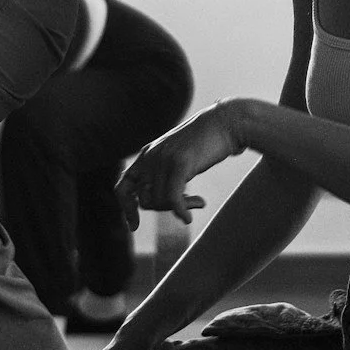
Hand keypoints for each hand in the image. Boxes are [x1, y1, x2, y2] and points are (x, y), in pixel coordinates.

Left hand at [117, 103, 245, 227]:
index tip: (134, 226)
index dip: (126, 208)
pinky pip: (172, 198)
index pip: (123, 186)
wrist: (226, 123)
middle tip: (184, 208)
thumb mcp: (178, 157)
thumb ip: (164, 173)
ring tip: (197, 203)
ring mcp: (164, 159)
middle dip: (163, 209)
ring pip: (159, 201)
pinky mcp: (179, 163)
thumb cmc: (207, 143)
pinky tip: (189, 217)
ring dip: (178, 208)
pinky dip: (180, 212)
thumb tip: (159, 202)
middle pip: (145, 200)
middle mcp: (151, 156)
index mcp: (147, 154)